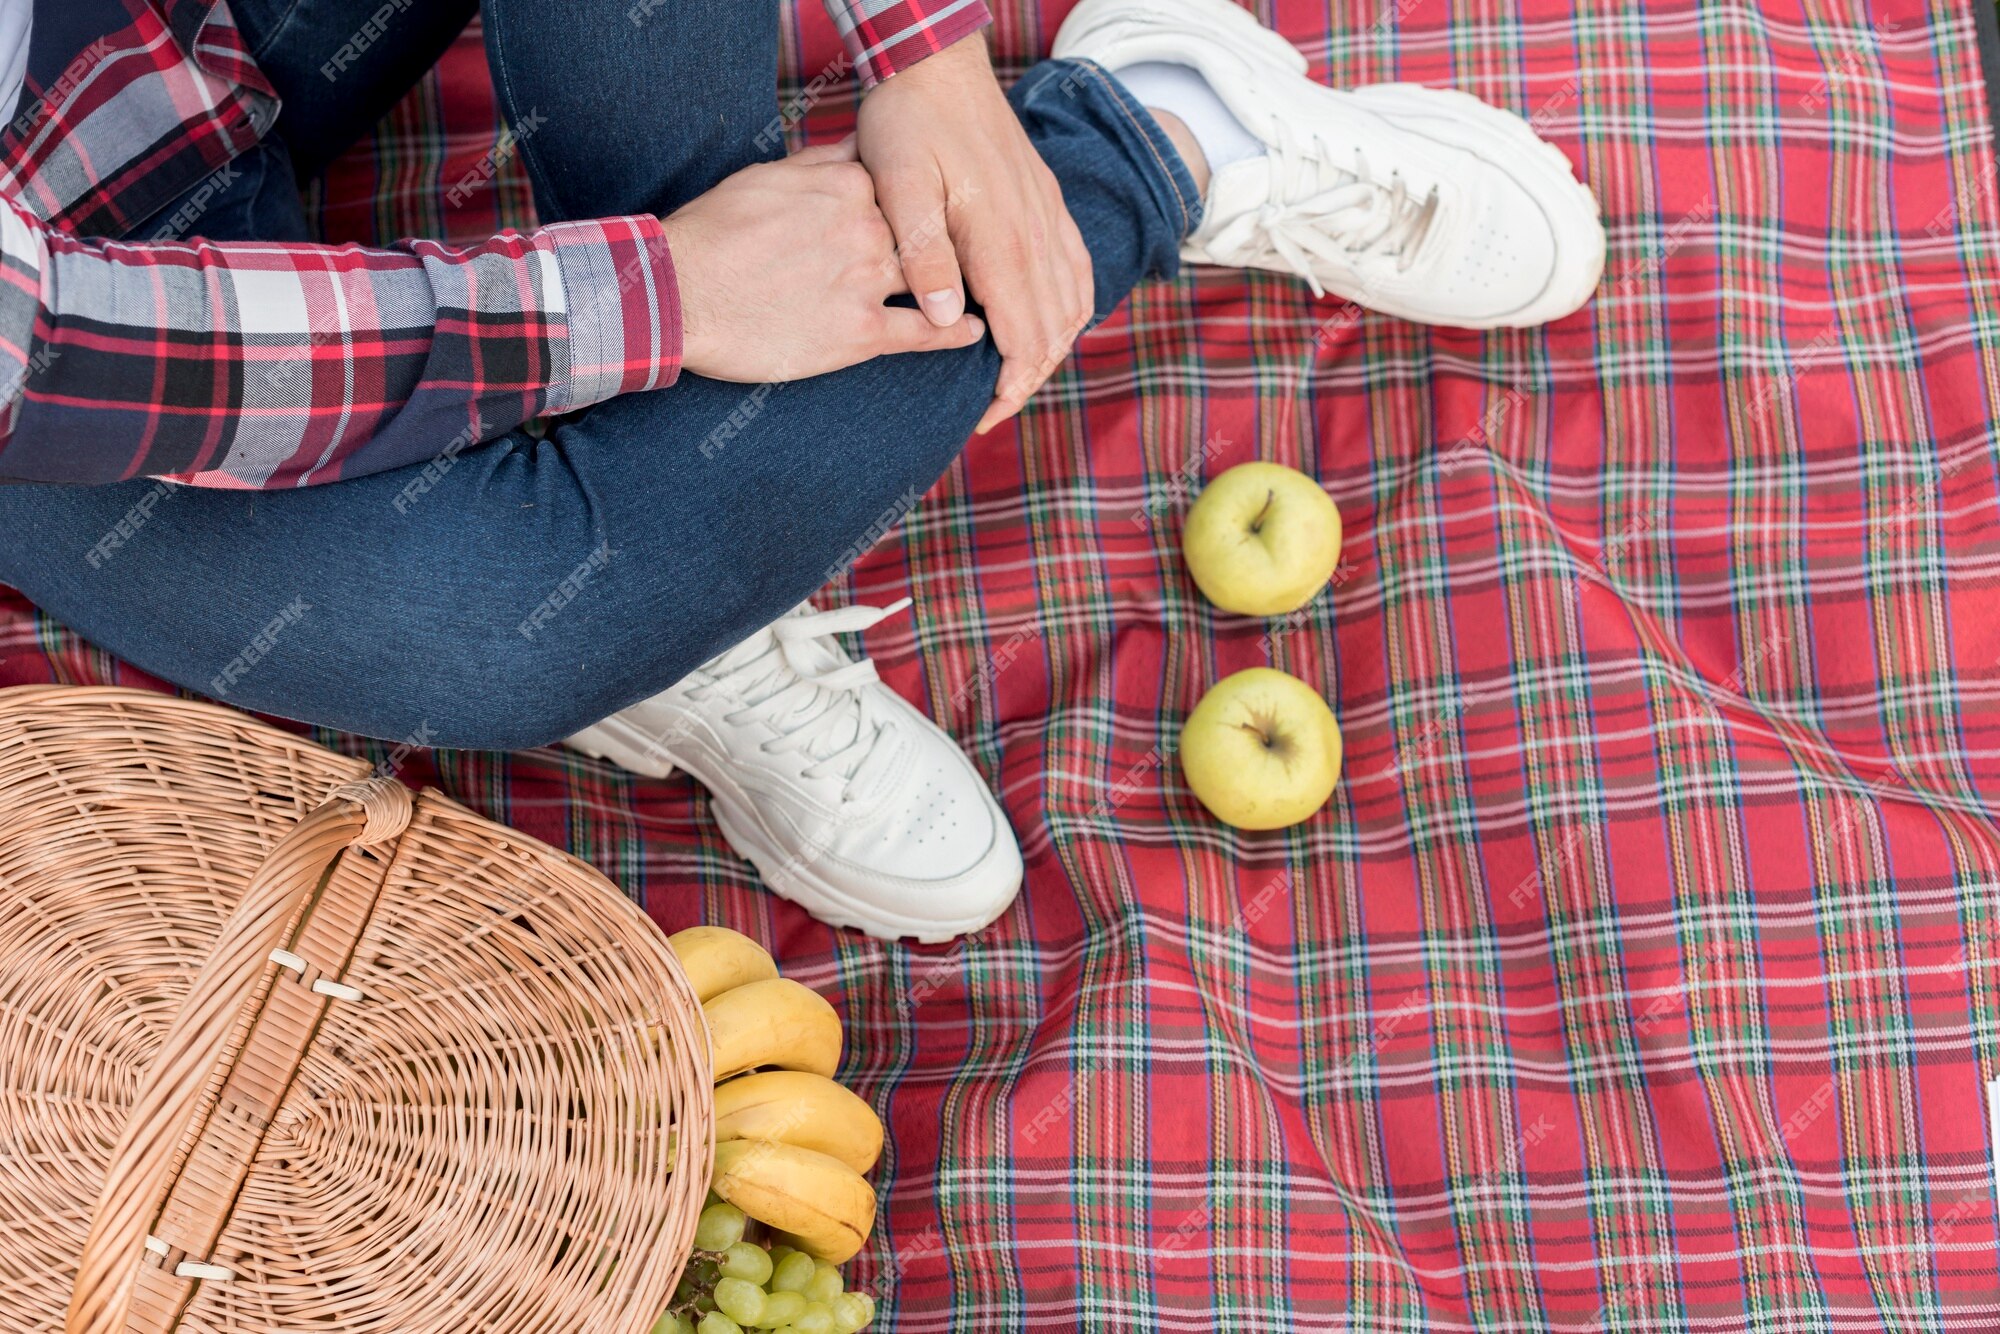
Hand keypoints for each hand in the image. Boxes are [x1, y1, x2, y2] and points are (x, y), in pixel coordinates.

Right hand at [662, 138, 985, 382]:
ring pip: (932, 281)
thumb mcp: (768, 175)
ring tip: (985, 297)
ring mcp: (867, 280)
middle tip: (975, 261)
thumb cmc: (713, 233)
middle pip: (926, 236)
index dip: (922, 209)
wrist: (680, 294)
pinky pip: (925, 331)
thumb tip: (859, 146)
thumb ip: (822, 162)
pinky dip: (954, 331)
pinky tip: (975, 333)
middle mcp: (866, 227)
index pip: (905, 191)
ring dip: (959, 289)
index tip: (943, 218)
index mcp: (847, 184)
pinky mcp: (860, 333)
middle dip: (947, 250)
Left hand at [857, 34, 1092, 433]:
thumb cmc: (907, 124)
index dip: (1009, 389)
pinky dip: (1071, 310)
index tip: (984, 418)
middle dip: (1029, 381)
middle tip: (993, 413)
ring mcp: (1050, 217)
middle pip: (1054, 332)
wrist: (937, 63)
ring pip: (1073, 306)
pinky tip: (1051, 324)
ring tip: (1017, 380)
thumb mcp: (899, 186)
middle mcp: (1037, 234)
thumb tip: (949, 321)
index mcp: (1002, 240)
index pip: (1024, 338)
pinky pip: (1079, 270)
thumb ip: (925, 254)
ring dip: (1052, 349)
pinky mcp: (1049, 202)